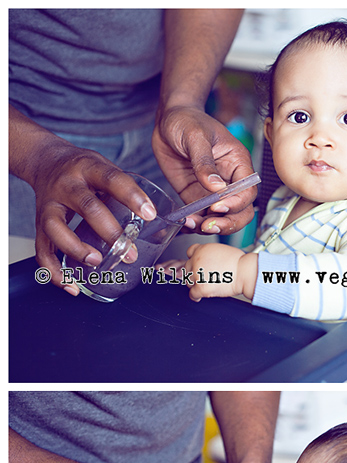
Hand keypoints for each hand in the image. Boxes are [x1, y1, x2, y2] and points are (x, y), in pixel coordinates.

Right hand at [32, 139, 157, 294]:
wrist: (45, 160)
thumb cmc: (86, 171)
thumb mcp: (107, 169)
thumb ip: (132, 192)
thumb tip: (176, 222)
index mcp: (90, 168)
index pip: (112, 179)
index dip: (132, 196)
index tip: (150, 214)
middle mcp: (67, 185)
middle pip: (88, 207)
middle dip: (110, 233)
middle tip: (130, 254)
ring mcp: (50, 204)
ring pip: (57, 229)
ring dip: (77, 249)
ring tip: (98, 262)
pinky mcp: (39, 223)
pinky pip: (43, 250)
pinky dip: (55, 271)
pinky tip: (72, 285)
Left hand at [152, 106, 256, 235]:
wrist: (167, 121)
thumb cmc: (186, 120)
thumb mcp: (195, 136)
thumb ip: (204, 162)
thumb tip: (216, 188)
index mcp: (238, 163)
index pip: (247, 191)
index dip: (236, 203)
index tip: (217, 206)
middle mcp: (229, 180)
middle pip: (242, 211)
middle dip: (229, 222)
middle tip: (210, 224)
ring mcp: (213, 191)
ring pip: (224, 218)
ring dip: (214, 227)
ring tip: (197, 226)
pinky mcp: (197, 197)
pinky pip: (202, 216)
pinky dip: (197, 224)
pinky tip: (187, 222)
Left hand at [184, 243, 257, 300]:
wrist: (245, 272)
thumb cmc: (239, 263)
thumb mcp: (221, 250)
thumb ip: (209, 254)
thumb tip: (206, 261)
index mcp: (202, 249)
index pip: (190, 253)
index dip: (194, 260)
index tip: (197, 265)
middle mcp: (197, 260)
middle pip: (187, 268)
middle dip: (194, 273)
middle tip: (203, 278)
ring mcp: (198, 274)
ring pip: (188, 282)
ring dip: (195, 285)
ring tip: (204, 286)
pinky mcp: (201, 287)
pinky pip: (192, 294)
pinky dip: (195, 296)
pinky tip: (200, 296)